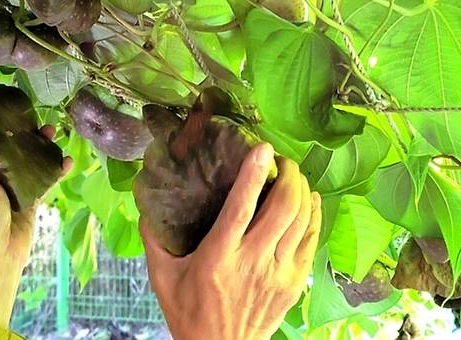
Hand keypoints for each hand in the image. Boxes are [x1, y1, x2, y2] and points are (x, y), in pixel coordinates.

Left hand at [0, 119, 70, 325]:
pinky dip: (56, 170)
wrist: (1, 256)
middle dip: (25, 133)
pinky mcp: (32, 197)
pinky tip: (68, 161)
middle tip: (39, 119)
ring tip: (54, 134)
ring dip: (42, 148)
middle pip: (11, 148)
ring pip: (30, 161)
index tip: (8, 106)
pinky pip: (45, 179)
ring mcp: (15, 186)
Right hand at [140, 144, 321, 339]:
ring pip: (301, 220)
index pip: (240, 208)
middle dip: (288, 176)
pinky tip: (310, 200)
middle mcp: (252, 261)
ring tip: (294, 175)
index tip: (262, 148)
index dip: (253, 175)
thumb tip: (146, 203)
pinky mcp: (294, 283)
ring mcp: (278, 273)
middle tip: (281, 161)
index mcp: (218, 257)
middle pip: (282, 208)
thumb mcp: (162, 276)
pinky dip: (314, 215)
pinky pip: (311, 241)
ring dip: (302, 190)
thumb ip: (154, 238)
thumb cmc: (189, 312)